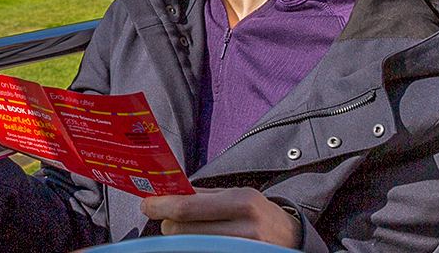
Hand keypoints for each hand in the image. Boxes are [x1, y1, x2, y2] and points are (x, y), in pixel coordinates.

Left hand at [140, 188, 301, 248]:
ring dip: (179, 238)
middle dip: (168, 224)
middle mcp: (245, 228)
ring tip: (184, 231)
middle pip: (184, 231)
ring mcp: (243, 249)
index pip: (188, 207)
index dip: (161, 206)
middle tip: (166, 220)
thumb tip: (168, 191)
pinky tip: (196, 241)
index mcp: (242, 202)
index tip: (147, 204)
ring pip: (190, 245)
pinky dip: (193, 247)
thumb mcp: (237, 195)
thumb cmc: (259, 214)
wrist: (291, 238)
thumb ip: (203, 194)